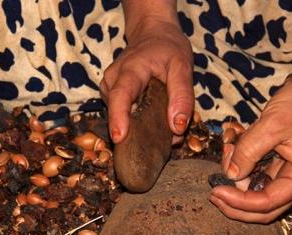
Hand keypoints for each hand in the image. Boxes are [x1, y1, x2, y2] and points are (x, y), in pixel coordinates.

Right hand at [100, 17, 193, 143]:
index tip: (119, 138)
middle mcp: (112, 81)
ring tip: (166, 130)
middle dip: (138, 134)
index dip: (118, 118)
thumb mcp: (182, 66)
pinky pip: (126, 116)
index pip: (120, 96)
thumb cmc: (168, 48)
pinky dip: (142, 124)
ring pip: (123, 118)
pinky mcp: (111, 98)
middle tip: (161, 144)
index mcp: (129, 70)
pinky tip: (156, 121)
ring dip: (143, 130)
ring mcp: (109, 90)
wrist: (152, 33)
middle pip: (119, 114)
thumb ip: (182, 96)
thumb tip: (178, 127)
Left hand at [209, 76, 291, 222]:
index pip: (267, 203)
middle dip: (235, 206)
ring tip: (226, 154)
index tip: (216, 191)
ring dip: (235, 185)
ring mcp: (284, 176)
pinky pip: (253, 180)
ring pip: (255, 197)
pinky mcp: (274, 168)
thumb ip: (249, 150)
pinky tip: (230, 151)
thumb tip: (231, 174)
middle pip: (262, 210)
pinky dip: (239, 171)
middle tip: (213, 193)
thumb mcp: (272, 124)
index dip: (240, 202)